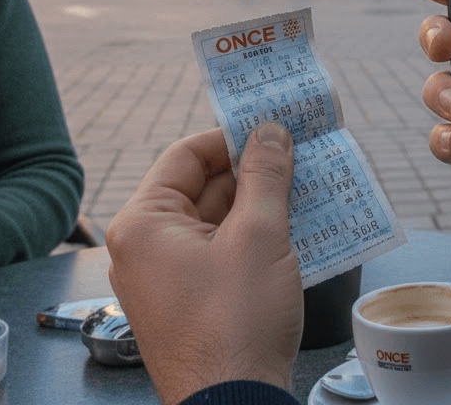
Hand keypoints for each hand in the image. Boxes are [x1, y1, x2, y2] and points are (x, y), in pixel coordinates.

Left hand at [107, 125, 301, 404]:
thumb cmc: (236, 321)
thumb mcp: (260, 235)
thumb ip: (265, 174)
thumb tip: (271, 131)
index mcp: (143, 223)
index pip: (186, 154)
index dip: (233, 137)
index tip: (274, 130)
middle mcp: (143, 247)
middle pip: (202, 186)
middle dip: (253, 171)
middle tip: (299, 155)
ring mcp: (165, 277)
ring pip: (216, 219)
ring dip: (260, 203)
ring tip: (306, 188)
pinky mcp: (188, 300)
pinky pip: (220, 249)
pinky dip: (254, 235)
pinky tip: (296, 226)